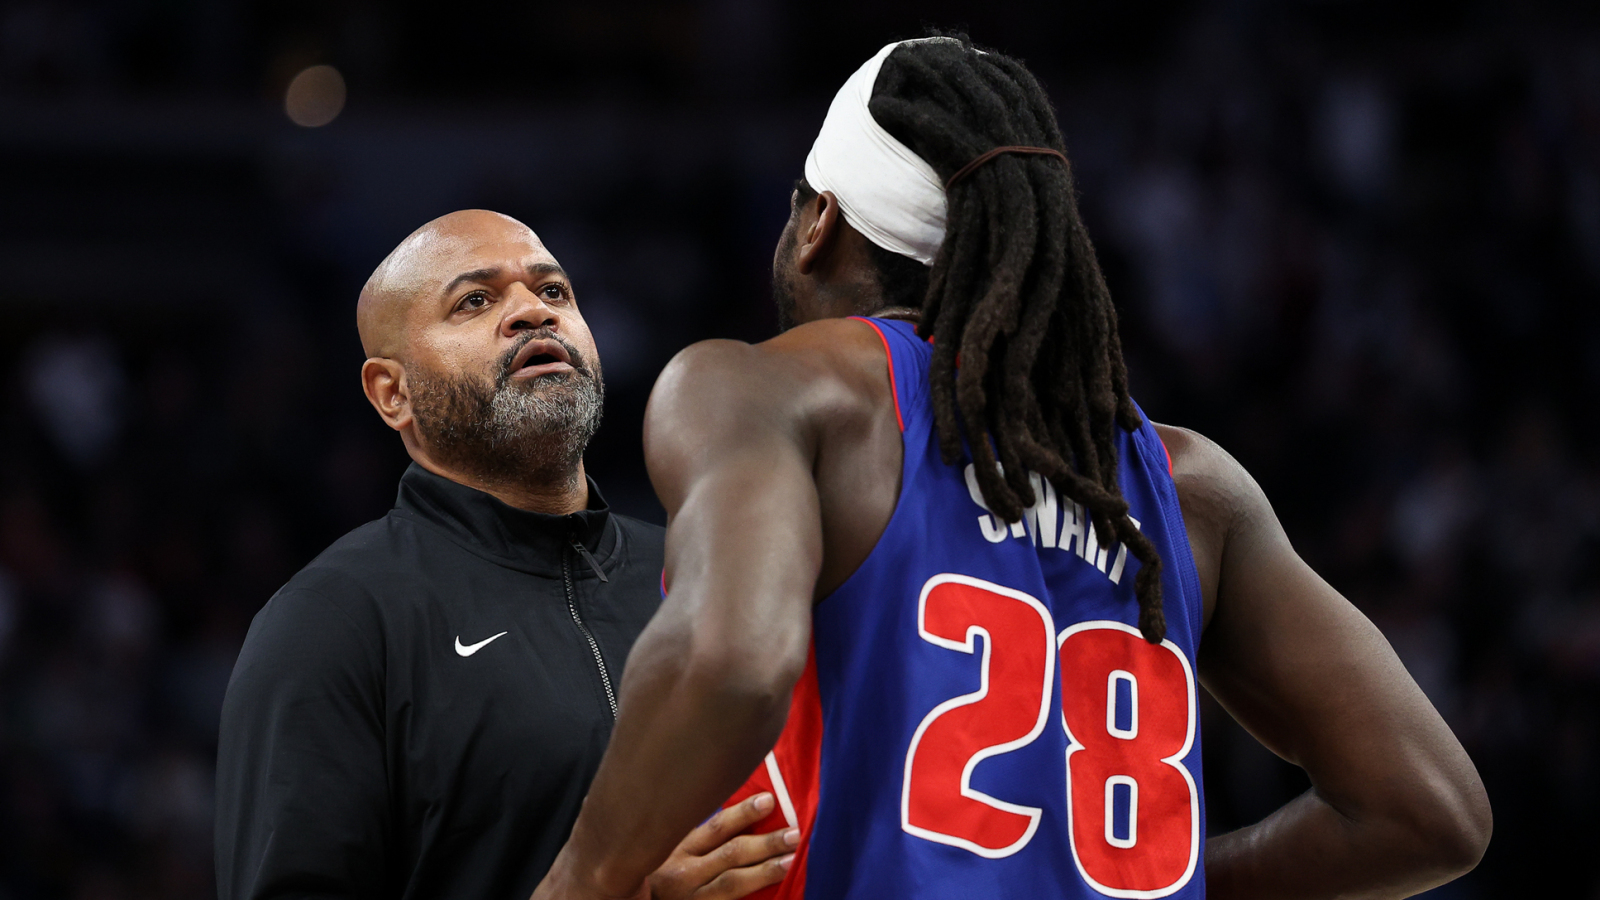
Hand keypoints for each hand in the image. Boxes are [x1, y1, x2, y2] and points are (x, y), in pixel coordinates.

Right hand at [647, 792, 798, 899]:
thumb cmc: (668, 876)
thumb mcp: (678, 851)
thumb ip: (706, 838)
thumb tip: (752, 810)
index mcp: (681, 849)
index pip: (716, 827)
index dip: (743, 813)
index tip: (769, 800)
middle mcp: (686, 873)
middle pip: (730, 854)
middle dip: (765, 843)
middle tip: (795, 834)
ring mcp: (695, 898)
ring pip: (732, 883)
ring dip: (765, 871)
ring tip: (792, 860)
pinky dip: (754, 899)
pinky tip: (778, 894)